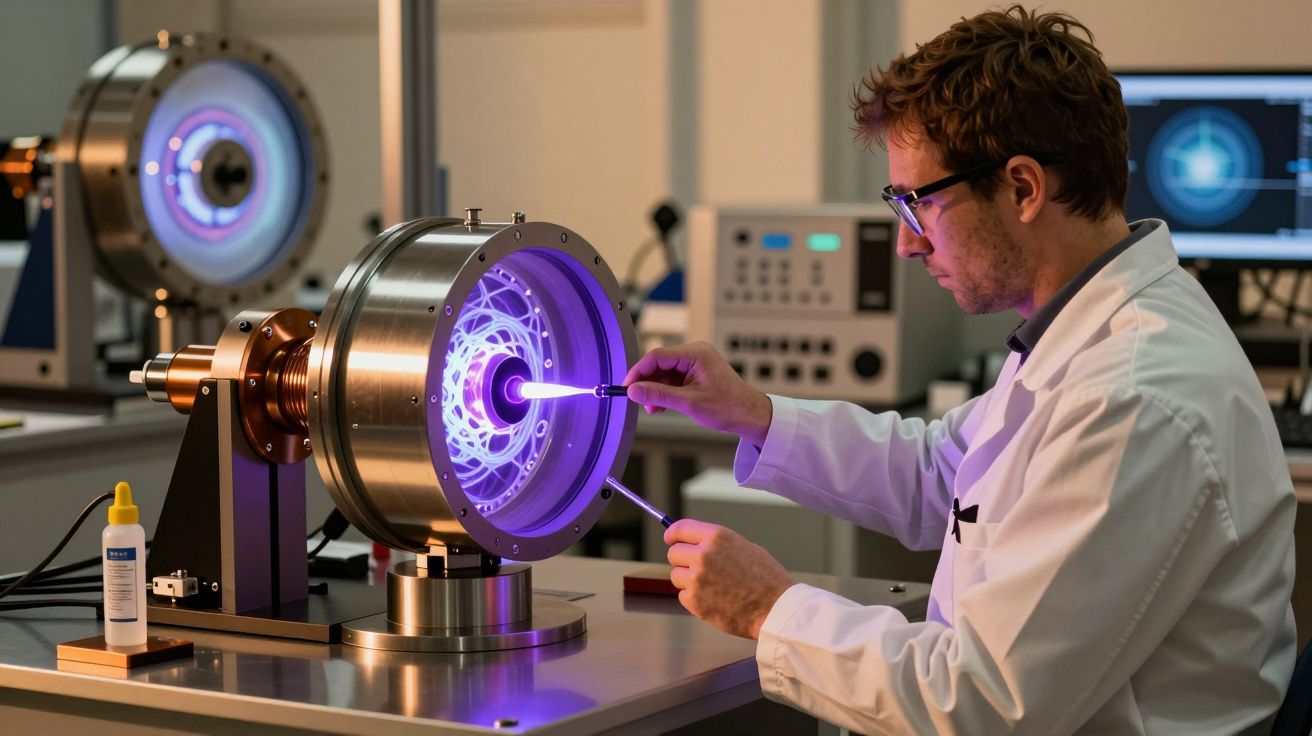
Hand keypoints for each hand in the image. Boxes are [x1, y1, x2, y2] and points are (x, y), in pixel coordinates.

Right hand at [623, 341, 773, 445]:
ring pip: (664, 374)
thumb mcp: (688, 402)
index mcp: (695, 354)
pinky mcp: (696, 374)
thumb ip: (658, 395)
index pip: (657, 357)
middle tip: (639, 402)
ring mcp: (696, 364)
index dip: (638, 372)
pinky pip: (673, 380)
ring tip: (653, 409)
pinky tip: (661, 406)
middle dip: (647, 384)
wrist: (750, 415)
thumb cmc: (728, 406)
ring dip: (656, 391)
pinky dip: (665, 393)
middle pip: (659, 365)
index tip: (626, 387)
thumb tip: (634, 391)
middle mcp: (695, 354)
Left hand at [665, 519, 791, 638]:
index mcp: (716, 537)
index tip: (670, 538)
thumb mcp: (744, 547)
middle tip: (697, 569)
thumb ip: (717, 544)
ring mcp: (696, 579)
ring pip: (676, 576)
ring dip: (688, 581)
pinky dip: (694, 599)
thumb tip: (694, 544)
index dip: (672, 534)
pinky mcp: (694, 601)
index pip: (680, 529)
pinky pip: (683, 596)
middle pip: (674, 553)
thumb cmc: (765, 578)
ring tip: (712, 587)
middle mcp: (703, 555)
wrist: (775, 608)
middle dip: (683, 560)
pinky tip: (714, 600)